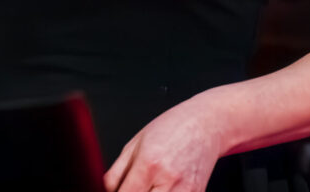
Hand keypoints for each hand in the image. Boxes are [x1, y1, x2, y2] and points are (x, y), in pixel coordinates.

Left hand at [104, 96, 224, 191]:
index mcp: (149, 163)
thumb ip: (116, 172)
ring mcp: (185, 191)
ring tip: (149, 186)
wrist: (206, 124)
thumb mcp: (134, 144)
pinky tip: (162, 188)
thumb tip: (104, 191)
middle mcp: (168, 180)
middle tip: (133, 187)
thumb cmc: (172, 128)